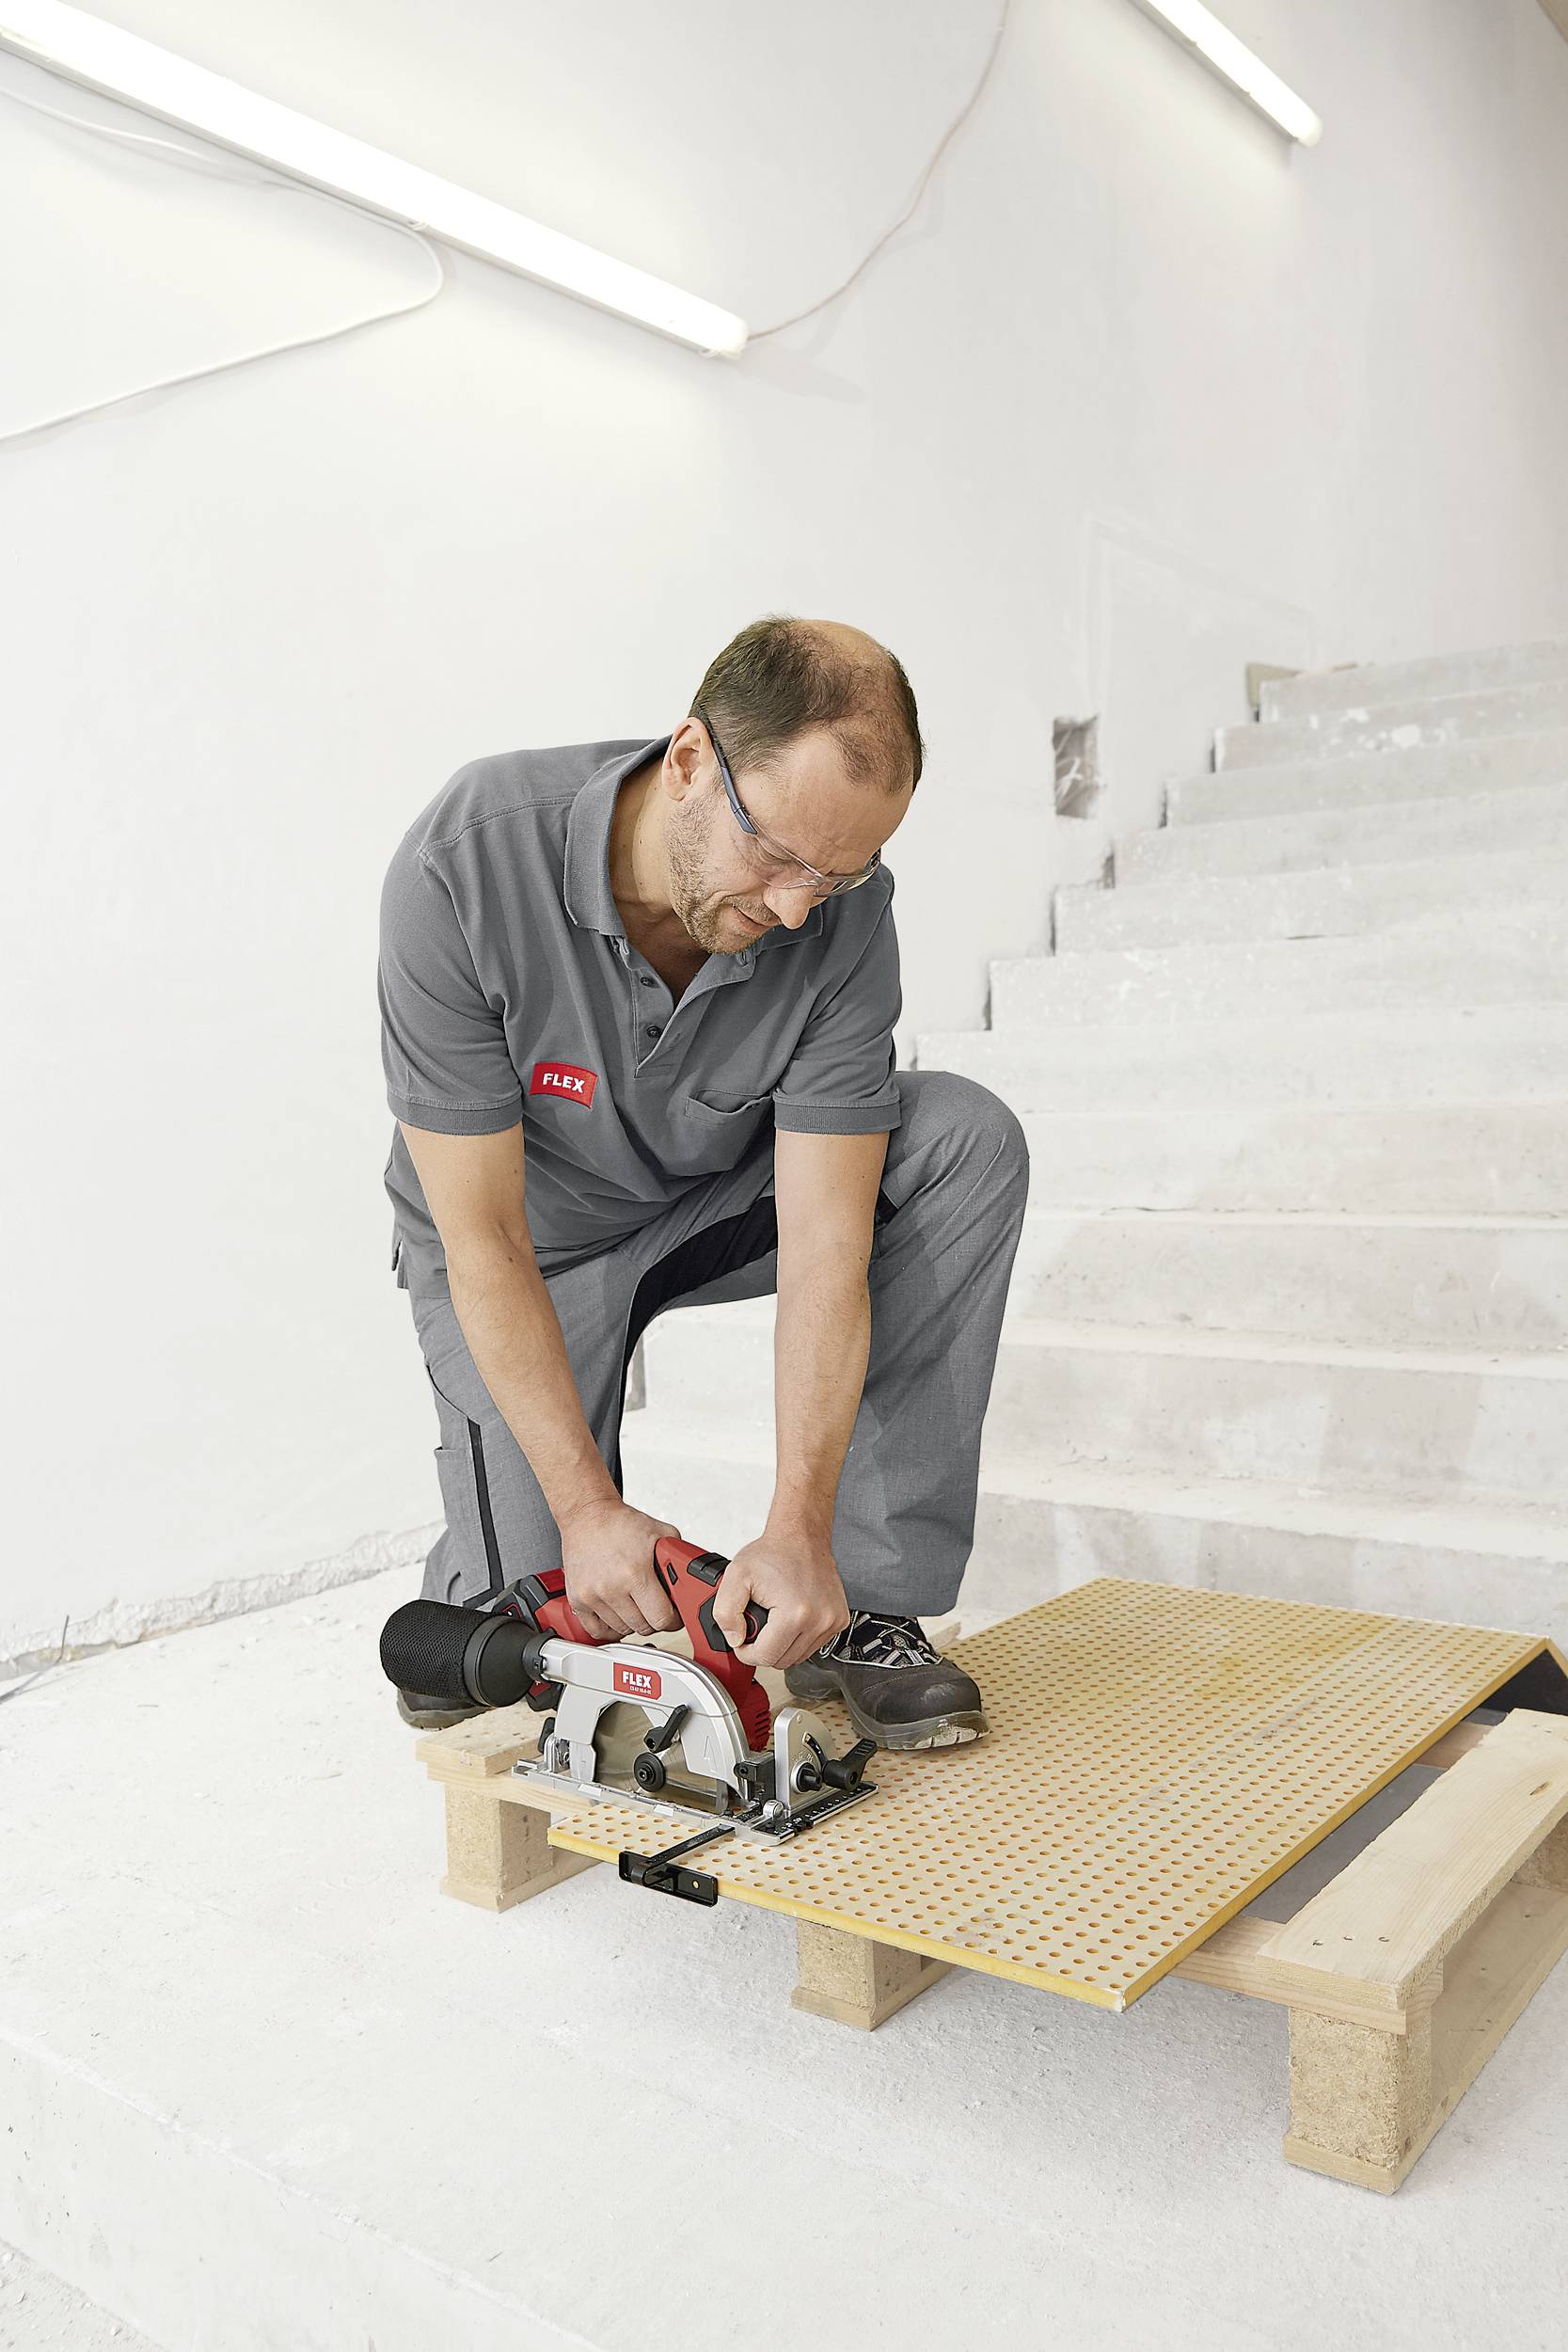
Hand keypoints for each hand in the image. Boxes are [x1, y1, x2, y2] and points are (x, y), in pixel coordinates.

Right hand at [557, 1497, 682, 1641]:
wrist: (587, 1516)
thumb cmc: (620, 1524)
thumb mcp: (661, 1533)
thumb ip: (680, 1557)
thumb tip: (693, 1579)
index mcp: (635, 1573)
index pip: (661, 1618)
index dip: (673, 1620)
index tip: (674, 1615)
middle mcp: (611, 1588)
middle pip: (643, 1627)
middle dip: (655, 1620)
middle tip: (656, 1607)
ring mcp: (592, 1596)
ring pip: (622, 1630)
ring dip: (633, 1622)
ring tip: (636, 1604)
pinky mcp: (578, 1600)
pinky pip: (598, 1631)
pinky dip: (611, 1628)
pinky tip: (618, 1615)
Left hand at [711, 1523, 849, 1671]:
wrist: (801, 1536)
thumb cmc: (773, 1554)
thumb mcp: (735, 1577)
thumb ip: (725, 1613)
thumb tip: (735, 1640)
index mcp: (795, 1614)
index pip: (766, 1657)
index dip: (746, 1652)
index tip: (742, 1639)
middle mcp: (820, 1620)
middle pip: (783, 1661)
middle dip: (764, 1649)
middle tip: (755, 1626)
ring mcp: (833, 1621)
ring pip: (798, 1656)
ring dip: (782, 1645)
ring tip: (773, 1619)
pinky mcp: (839, 1620)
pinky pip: (813, 1645)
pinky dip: (798, 1638)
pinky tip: (790, 1618)